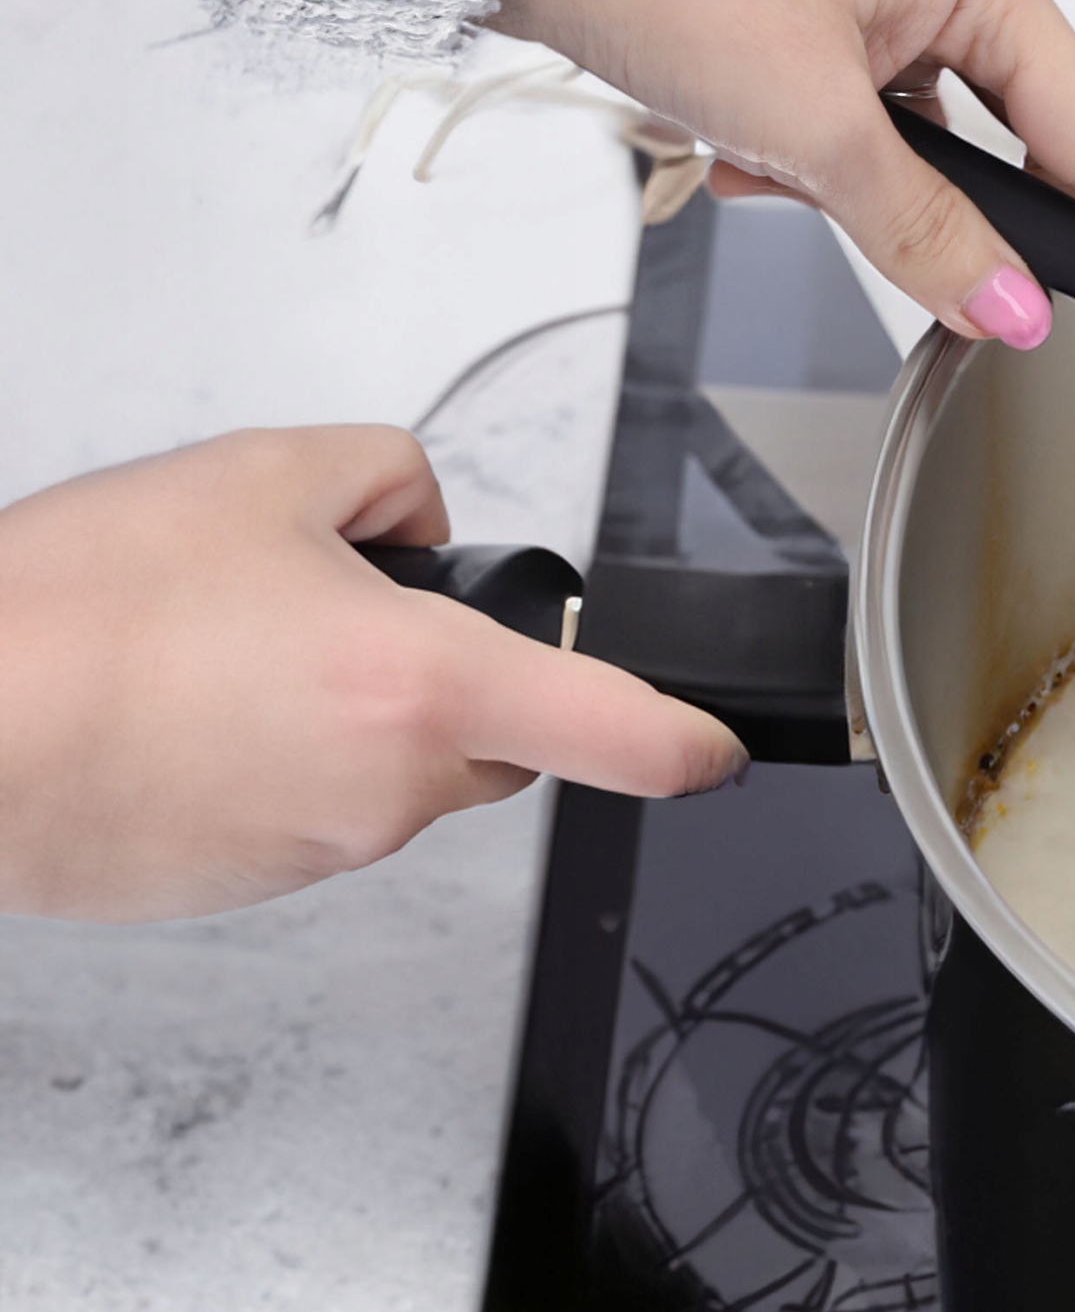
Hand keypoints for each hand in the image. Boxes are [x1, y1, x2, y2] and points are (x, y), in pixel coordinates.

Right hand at [0, 428, 745, 921]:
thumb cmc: (73, 616)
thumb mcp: (262, 475)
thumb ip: (385, 476)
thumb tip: (418, 519)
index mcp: (425, 687)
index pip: (616, 731)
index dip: (684, 739)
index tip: (714, 748)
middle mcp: (388, 788)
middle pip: (493, 739)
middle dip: (455, 680)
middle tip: (338, 617)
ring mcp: (317, 849)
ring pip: (392, 774)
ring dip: (351, 715)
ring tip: (223, 653)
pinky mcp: (245, 886)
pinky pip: (308, 812)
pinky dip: (278, 763)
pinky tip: (186, 708)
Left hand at [490, 0, 1074, 349]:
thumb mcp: (811, 126)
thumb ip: (925, 231)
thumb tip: (1011, 309)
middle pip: (1014, 148)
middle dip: (928, 202)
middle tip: (878, 217)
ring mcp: (886, 7)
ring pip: (923, 157)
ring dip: (840, 184)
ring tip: (756, 152)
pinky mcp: (825, 36)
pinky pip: (860, 143)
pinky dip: (800, 166)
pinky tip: (732, 143)